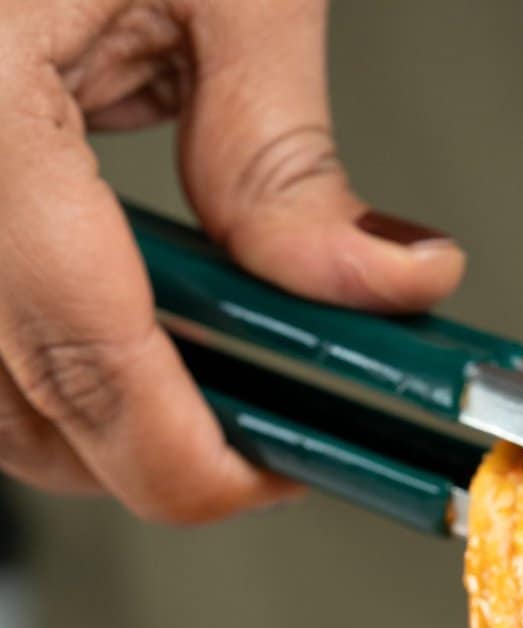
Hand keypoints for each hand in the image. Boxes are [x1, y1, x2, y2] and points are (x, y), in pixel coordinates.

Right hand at [0, 0, 464, 523]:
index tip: (284, 469)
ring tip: (201, 363)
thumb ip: (285, 159)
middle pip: (29, 413)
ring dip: (98, 413)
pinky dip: (48, 351)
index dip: (198, 459)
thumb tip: (382, 290)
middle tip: (267, 426)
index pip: (86, 362)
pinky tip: (120, 310)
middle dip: (160, 447)